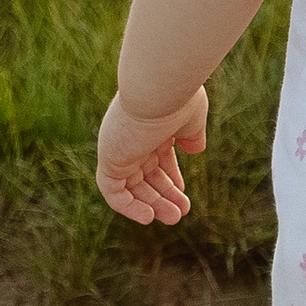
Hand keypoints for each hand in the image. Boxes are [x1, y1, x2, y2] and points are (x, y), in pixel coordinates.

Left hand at [97, 85, 207, 227]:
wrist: (159, 87)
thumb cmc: (179, 98)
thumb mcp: (192, 118)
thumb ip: (192, 135)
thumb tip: (195, 151)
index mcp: (152, 126)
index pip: (157, 158)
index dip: (170, 177)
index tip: (183, 193)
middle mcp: (133, 138)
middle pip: (145, 175)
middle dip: (163, 195)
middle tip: (180, 214)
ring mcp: (120, 149)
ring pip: (132, 186)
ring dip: (151, 204)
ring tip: (174, 218)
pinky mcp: (110, 159)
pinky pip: (113, 191)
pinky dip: (128, 206)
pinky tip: (148, 217)